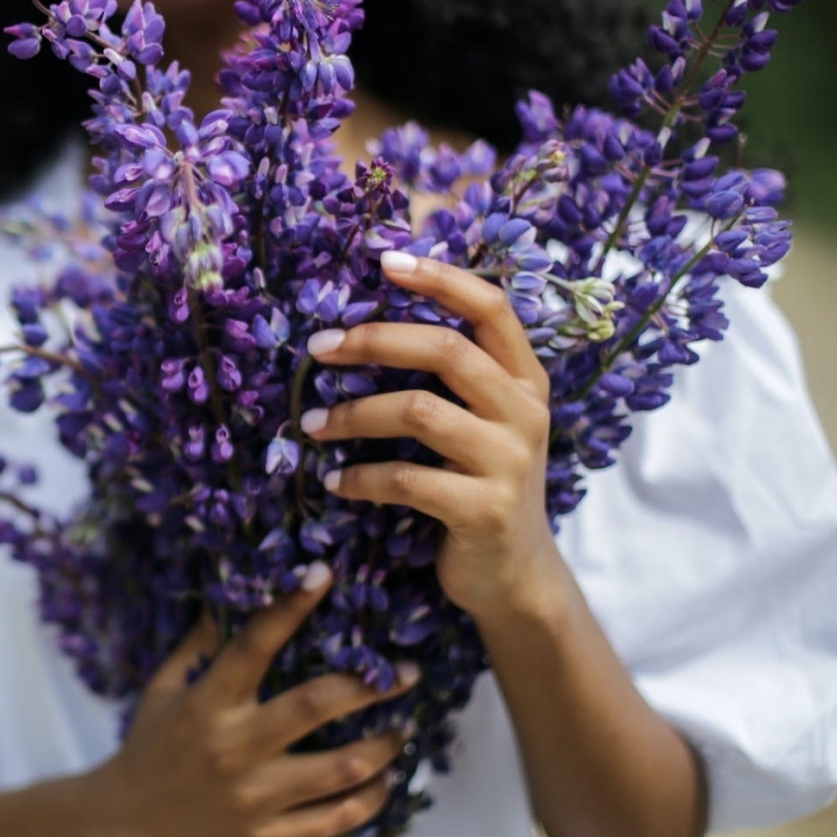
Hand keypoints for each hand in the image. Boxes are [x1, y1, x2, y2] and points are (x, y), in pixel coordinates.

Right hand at [83, 567, 418, 836]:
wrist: (124, 829)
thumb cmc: (147, 749)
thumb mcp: (161, 691)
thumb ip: (195, 647)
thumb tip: (224, 600)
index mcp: (207, 704)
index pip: (255, 644)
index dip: (290, 606)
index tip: (323, 574)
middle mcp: (234, 747)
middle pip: (315, 705)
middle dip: (369, 685)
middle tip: (406, 672)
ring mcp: (255, 797)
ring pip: (340, 768)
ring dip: (383, 745)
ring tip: (402, 727)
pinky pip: (334, 819)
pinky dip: (369, 798)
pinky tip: (383, 780)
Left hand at [300, 250, 568, 624]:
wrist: (514, 575)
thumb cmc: (478, 484)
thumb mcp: (480, 424)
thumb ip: (450, 378)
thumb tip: (364, 328)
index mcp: (524, 380)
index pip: (491, 308)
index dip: (441, 279)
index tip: (386, 262)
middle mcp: (525, 412)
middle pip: (446, 350)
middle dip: (374, 340)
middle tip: (318, 348)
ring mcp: (510, 462)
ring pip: (418, 411)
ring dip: (352, 414)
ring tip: (310, 425)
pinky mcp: (484, 510)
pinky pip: (406, 479)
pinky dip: (359, 478)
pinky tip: (335, 482)